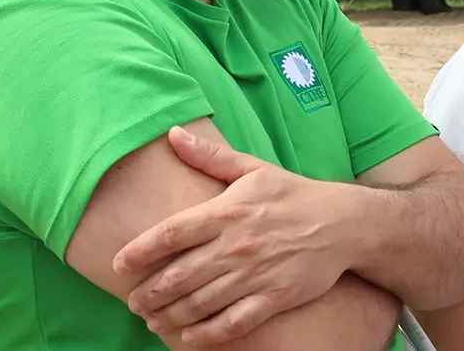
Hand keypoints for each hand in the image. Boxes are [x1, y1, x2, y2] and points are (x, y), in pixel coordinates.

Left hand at [113, 126, 357, 345]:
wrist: (344, 223)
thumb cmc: (294, 195)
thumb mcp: (254, 169)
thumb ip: (210, 156)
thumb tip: (173, 133)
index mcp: (228, 211)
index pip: (171, 233)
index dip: (139, 251)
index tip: (118, 265)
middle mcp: (238, 244)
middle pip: (178, 275)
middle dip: (148, 293)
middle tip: (132, 301)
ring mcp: (256, 274)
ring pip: (200, 302)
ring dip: (168, 315)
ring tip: (152, 320)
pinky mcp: (275, 297)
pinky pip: (233, 323)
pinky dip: (206, 334)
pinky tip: (188, 337)